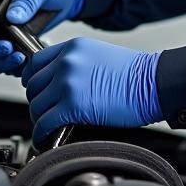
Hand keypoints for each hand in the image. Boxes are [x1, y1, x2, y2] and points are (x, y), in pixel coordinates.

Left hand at [22, 38, 161, 144]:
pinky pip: (45, 122)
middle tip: (47, 112)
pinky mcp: (71, 105)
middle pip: (33, 85)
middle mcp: (66, 61)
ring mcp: (67, 82)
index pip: (35, 63)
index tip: (38, 91)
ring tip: (49, 126)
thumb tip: (58, 84)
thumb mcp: (98, 56)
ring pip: (36, 105)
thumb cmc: (134, 74)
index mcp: (73, 47)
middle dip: (38, 101)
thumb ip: (75, 64)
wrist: (153, 83)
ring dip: (40, 118)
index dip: (33, 81)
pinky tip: (46, 137)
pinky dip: (42, 133)